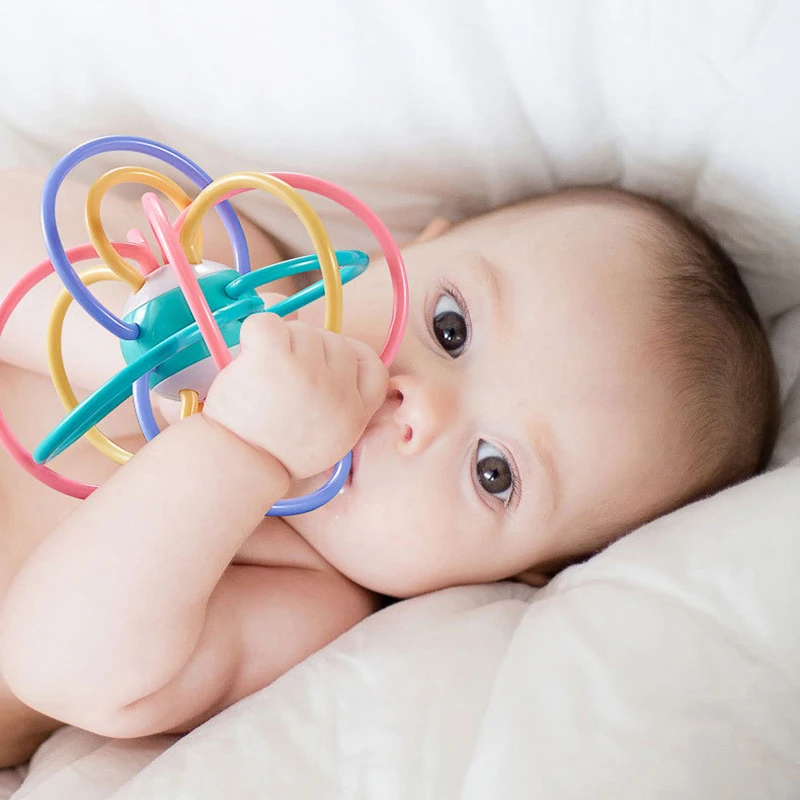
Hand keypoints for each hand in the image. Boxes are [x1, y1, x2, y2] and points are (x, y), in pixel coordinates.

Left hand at [203, 312, 387, 479]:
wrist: (238, 465)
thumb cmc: (275, 454)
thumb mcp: (330, 443)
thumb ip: (342, 409)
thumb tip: (334, 370)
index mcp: (355, 414)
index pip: (373, 368)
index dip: (353, 358)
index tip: (329, 363)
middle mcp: (338, 391)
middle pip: (335, 342)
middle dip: (310, 352)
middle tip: (284, 379)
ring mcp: (308, 373)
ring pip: (302, 331)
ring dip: (281, 345)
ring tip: (264, 377)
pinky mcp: (274, 358)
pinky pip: (268, 323)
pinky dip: (255, 333)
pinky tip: (250, 356)